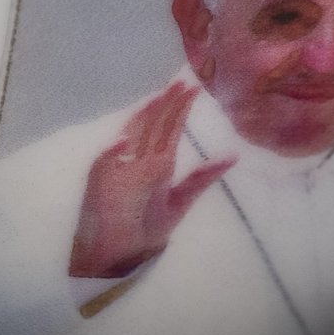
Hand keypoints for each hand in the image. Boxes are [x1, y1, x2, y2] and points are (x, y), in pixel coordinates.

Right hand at [66, 78, 236, 278]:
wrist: (123, 253)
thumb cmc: (147, 227)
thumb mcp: (180, 202)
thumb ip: (201, 178)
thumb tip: (233, 156)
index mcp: (158, 162)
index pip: (169, 128)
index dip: (180, 108)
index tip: (194, 86)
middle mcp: (138, 160)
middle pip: (152, 126)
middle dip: (165, 105)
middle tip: (181, 81)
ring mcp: (119, 170)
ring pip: (131, 138)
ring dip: (141, 120)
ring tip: (154, 100)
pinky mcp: (100, 185)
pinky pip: (105, 166)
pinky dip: (112, 153)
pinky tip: (122, 141)